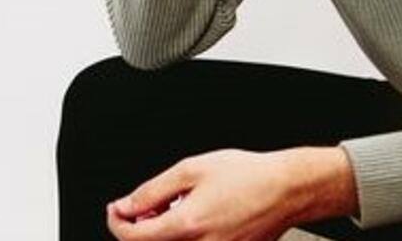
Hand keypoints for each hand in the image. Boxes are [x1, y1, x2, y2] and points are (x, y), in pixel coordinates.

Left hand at [106, 147, 356, 240]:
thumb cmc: (248, 175)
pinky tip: (194, 218)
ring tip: (175, 208)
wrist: (286, 189)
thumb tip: (127, 205)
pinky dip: (184, 236)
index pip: (133, 238)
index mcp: (186, 226)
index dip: (117, 223)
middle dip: (140, 227)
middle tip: (145, 206)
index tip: (116, 210)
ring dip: (162, 232)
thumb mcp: (194, 168)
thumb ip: (154, 190)